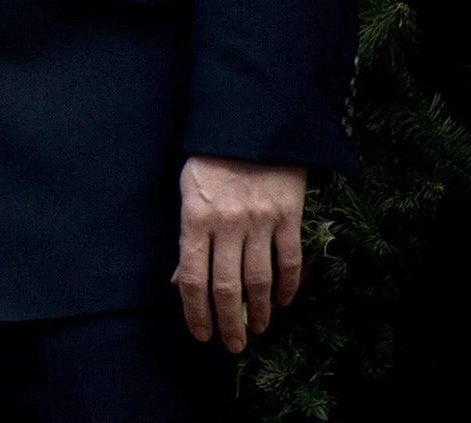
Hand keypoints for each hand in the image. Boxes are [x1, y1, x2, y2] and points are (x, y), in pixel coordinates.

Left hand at [172, 154, 305, 351]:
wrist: (252, 125)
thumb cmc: (212, 160)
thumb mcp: (188, 192)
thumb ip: (187, 238)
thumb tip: (181, 282)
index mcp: (196, 217)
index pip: (193, 278)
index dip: (195, 311)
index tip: (200, 335)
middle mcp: (227, 223)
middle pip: (227, 287)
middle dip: (228, 322)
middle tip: (232, 345)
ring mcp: (260, 220)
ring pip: (260, 280)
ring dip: (259, 311)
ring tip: (258, 329)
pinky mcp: (289, 215)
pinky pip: (289, 260)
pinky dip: (288, 286)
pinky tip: (284, 301)